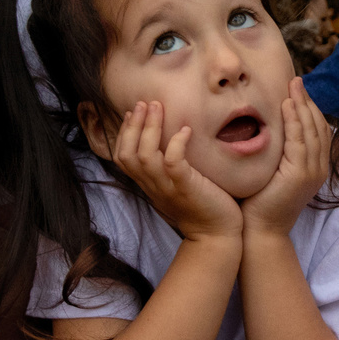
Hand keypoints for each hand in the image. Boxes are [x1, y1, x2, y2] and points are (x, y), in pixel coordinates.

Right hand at [108, 100, 242, 241]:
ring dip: (149, 128)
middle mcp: (153, 186)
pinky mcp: (186, 188)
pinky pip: (173, 163)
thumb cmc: (202, 207)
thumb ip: (168, 168)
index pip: (122, 157)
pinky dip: (176, 143)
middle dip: (132, 125)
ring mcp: (168, 188)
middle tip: (143, 102)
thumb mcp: (177, 186)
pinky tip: (185, 130)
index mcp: (148, 185)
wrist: (216, 236)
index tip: (130, 113)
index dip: (123, 134)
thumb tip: (170, 141)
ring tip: (157, 106)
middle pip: (127, 154)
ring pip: (145, 156)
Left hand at [240, 79, 332, 237]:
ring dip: (302, 105)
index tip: (297, 90)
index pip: (317, 130)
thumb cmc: (259, 202)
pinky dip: (295, 120)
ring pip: (311, 129)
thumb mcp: (272, 171)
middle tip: (296, 80)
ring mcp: (312, 171)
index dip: (309, 108)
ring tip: (292, 86)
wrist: (259, 230)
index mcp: (314, 167)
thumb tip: (266, 128)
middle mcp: (319, 168)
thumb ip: (276, 151)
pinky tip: (287, 105)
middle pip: (318, 125)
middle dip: (308, 101)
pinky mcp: (300, 174)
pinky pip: (299, 140)